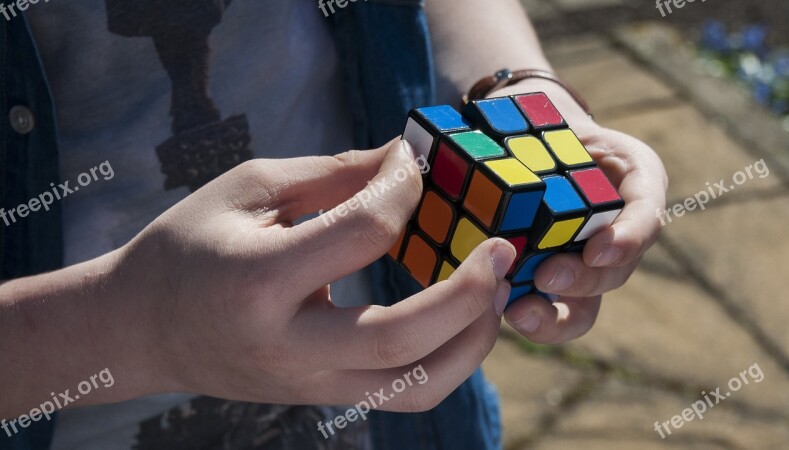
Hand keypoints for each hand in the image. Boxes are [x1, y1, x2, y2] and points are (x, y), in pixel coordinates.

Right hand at [116, 139, 515, 411]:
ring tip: (494, 291)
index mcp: (258, 280)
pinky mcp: (322, 398)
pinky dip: (446, 359)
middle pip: (402, 339)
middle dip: (468, 292)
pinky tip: (459, 318)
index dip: (402, 188)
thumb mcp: (249, 190)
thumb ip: (332, 177)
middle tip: (502, 249)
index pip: (361, 233)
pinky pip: (402, 392)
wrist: (141, 329)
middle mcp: (287, 345)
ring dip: (472, 340)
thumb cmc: (188, 247)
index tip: (412, 163)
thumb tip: (405, 161)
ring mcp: (307, 383)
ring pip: (415, 386)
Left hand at [490, 79, 667, 343]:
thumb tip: (492, 131)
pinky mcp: (551, 286)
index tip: (598, 251)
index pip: (646, 217)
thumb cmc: (547, 128)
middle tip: (547, 276)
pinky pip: (552, 313)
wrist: (532, 152)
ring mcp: (586, 268)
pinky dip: (532, 320)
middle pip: (613, 272)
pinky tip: (505, 314)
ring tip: (522, 313)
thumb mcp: (554, 113)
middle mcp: (619, 236)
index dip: (627, 241)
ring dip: (556, 316)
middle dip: (582, 279)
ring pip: (585, 307)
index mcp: (636, 187)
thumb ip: (543, 124)